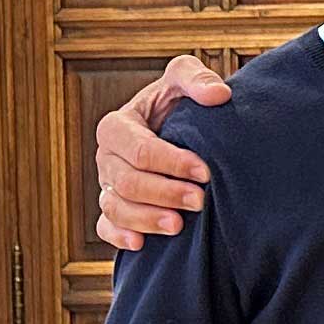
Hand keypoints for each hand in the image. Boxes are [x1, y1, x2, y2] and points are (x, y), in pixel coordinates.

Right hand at [95, 57, 232, 249]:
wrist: (175, 130)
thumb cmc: (176, 103)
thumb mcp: (183, 81)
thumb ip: (196, 79)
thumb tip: (219, 95)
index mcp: (117, 126)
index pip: (139, 149)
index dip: (172, 162)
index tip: (205, 172)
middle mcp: (106, 158)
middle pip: (127, 182)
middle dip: (164, 193)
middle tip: (199, 201)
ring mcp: (106, 185)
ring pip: (116, 208)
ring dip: (146, 219)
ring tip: (178, 226)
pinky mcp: (112, 208)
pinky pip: (105, 227)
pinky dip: (119, 237)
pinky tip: (141, 244)